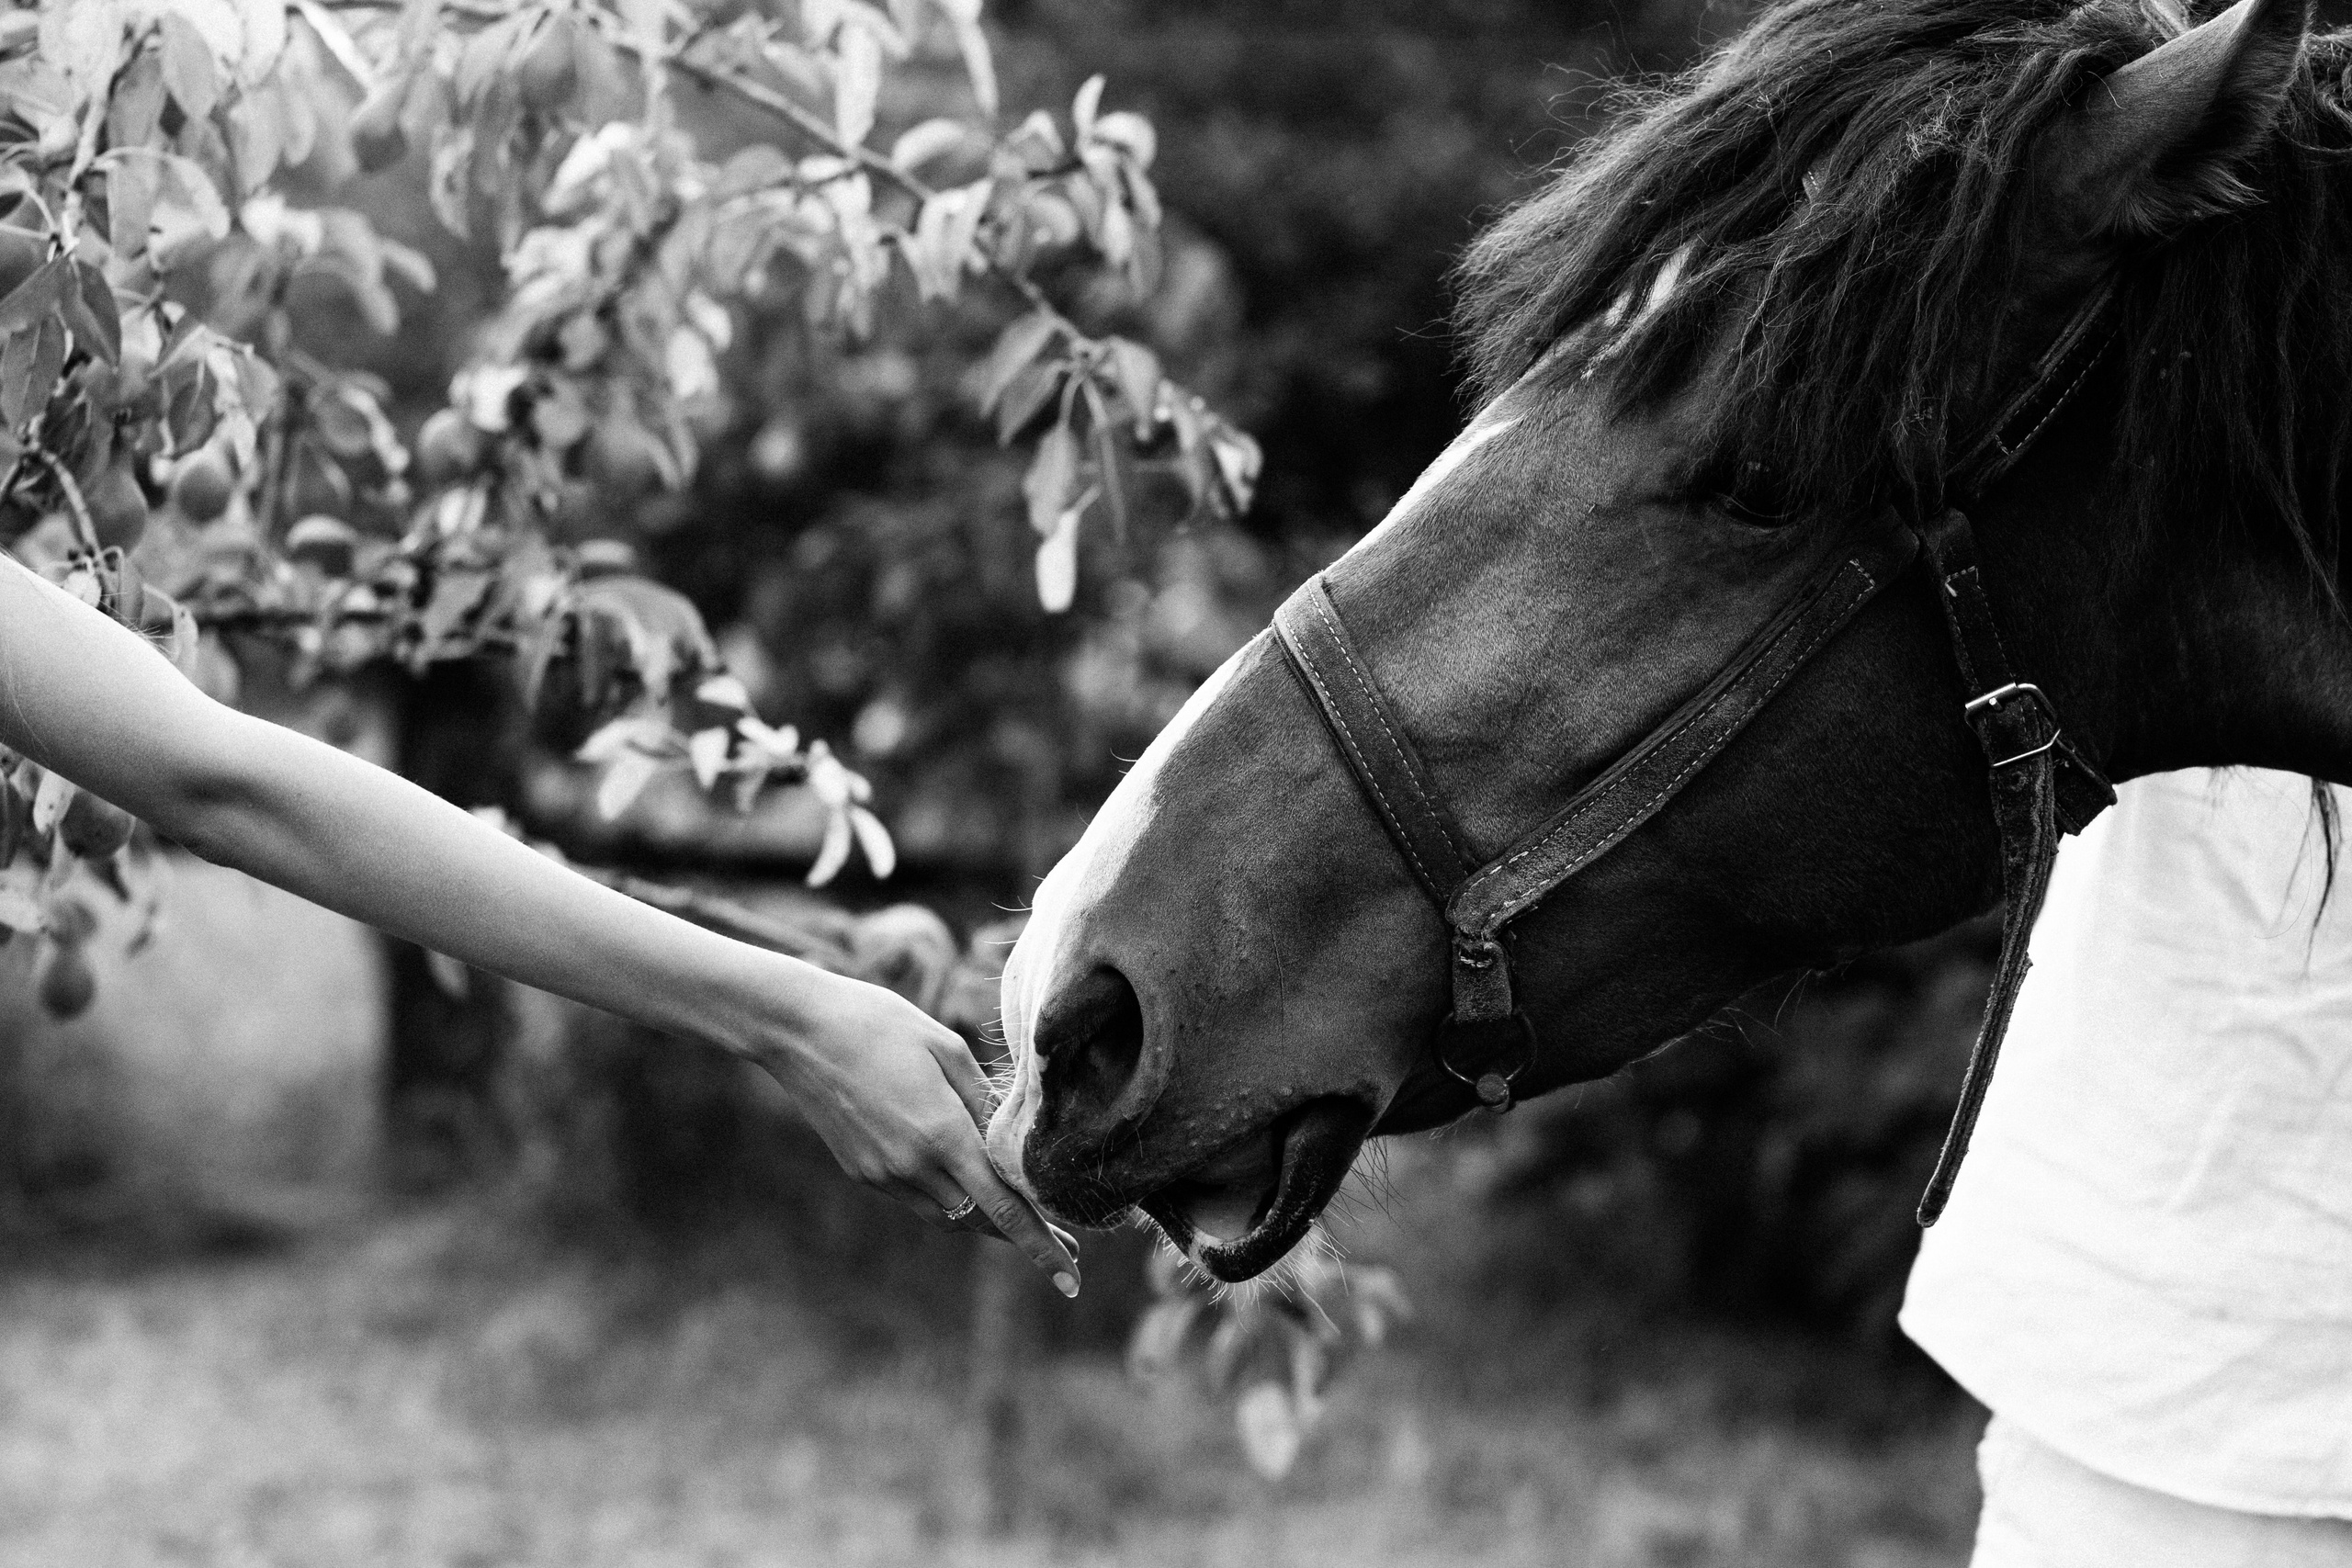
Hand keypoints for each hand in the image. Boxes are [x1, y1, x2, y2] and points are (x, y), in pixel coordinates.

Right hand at [753, 967, 1080, 1295]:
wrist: (798, 1031)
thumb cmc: (879, 1024)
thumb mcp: (946, 1048)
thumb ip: (984, 1099)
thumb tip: (1013, 1138)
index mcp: (942, 1133)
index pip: (1003, 1208)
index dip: (1041, 1245)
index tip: (1070, 1279)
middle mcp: (913, 1166)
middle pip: (982, 1220)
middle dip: (1025, 1236)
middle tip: (1069, 1246)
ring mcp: (883, 1174)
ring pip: (950, 1215)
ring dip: (987, 1220)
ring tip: (1026, 1218)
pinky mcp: (863, 1173)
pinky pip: (919, 1199)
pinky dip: (949, 1198)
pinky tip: (966, 1184)